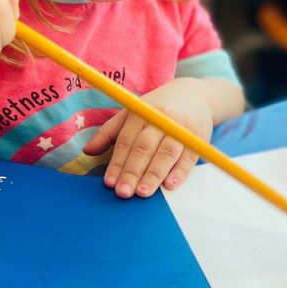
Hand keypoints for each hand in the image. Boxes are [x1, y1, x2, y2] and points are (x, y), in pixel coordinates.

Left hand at [83, 77, 212, 198]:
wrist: (195, 94)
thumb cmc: (158, 109)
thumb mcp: (132, 113)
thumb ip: (109, 133)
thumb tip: (88, 151)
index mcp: (141, 112)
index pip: (126, 141)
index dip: (117, 163)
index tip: (110, 183)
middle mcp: (161, 118)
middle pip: (145, 148)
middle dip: (133, 171)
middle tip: (124, 192)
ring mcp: (181, 128)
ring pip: (166, 153)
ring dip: (154, 175)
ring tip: (143, 193)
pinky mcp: (198, 138)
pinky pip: (188, 157)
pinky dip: (180, 172)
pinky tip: (170, 184)